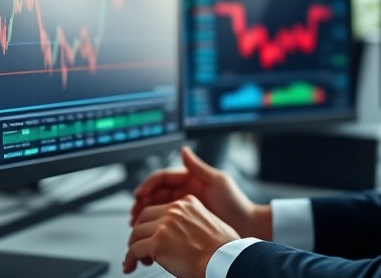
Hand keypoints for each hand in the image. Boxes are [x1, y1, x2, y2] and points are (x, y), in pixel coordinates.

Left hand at [124, 195, 239, 276]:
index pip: (160, 209)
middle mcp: (175, 210)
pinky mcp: (157, 242)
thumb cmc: (222, 249)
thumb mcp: (210, 222)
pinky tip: (131, 266)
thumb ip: (193, 221)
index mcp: (187, 203)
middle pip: (144, 217)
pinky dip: (130, 259)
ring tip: (139, 260)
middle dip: (140, 233)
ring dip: (134, 247)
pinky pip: (134, 250)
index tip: (151, 235)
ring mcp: (165, 225)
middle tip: (142, 247)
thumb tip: (183, 234)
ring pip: (136, 233)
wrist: (225, 260)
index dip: (152, 224)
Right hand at [131, 146, 271, 239]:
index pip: (163, 178)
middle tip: (134, 212)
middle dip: (142, 201)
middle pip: (156, 193)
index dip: (149, 185)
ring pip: (157, 207)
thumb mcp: (218, 182)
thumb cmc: (236, 203)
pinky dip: (154, 224)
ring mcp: (184, 206)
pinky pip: (165, 220)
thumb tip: (184, 149)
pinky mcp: (185, 221)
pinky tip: (148, 230)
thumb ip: (199, 167)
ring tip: (136, 222)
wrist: (246, 226)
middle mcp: (185, 191)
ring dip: (145, 213)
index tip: (139, 194)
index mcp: (190, 179)